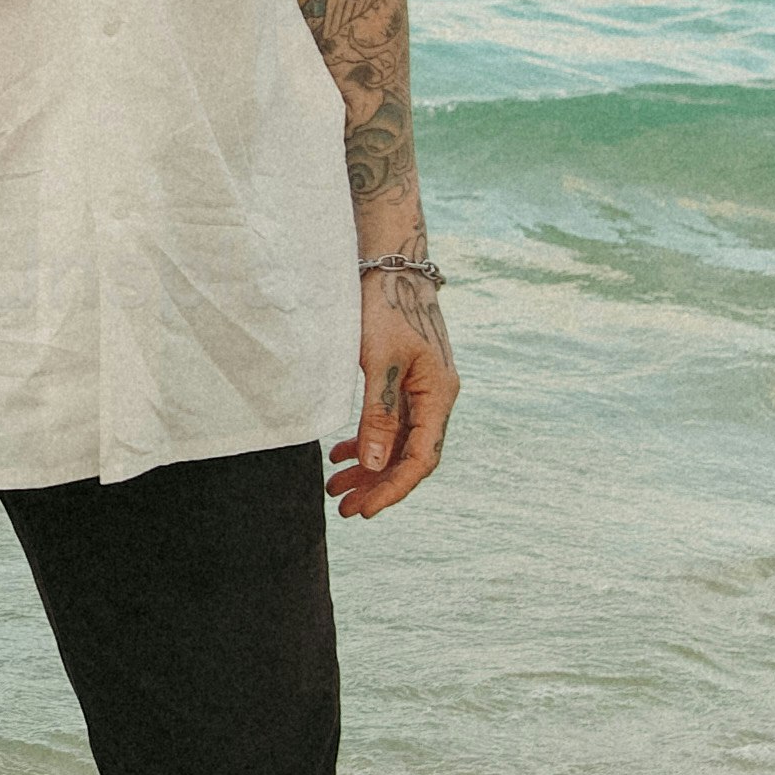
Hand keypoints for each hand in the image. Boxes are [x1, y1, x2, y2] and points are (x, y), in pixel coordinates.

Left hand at [329, 261, 455, 519]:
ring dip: (369, 467)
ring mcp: (422, 389)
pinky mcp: (405, 379)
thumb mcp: (379, 362)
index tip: (364, 510)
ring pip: (398, 442)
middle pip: (410, 456)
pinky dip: (367, 441)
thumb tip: (376, 466)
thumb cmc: (387, 307)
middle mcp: (436, 397)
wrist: (390, 263)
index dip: (393, 488)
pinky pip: (390, 422)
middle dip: (377, 485)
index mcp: (439, 395)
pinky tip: (342, 454)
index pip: (421, 458)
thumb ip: (379, 415)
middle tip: (343, 508)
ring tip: (335, 487)